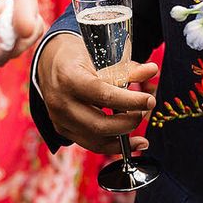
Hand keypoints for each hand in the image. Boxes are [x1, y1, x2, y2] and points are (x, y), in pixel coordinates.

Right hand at [37, 33, 157, 153]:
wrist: (51, 63)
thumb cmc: (79, 57)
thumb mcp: (101, 56)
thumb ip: (127, 68)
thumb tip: (152, 70)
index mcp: (69, 79)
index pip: (103, 95)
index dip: (130, 101)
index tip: (150, 101)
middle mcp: (60, 102)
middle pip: (99, 124)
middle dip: (128, 123)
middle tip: (144, 112)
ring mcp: (58, 119)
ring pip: (95, 139)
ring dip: (123, 138)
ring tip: (141, 131)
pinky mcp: (62, 129)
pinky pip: (90, 143)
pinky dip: (112, 146)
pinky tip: (132, 143)